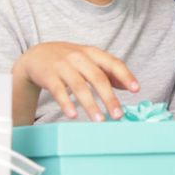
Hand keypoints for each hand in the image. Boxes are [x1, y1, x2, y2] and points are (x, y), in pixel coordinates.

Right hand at [15, 42, 138, 121]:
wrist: (38, 54)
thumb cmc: (69, 60)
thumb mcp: (90, 60)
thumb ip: (109, 72)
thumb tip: (130, 86)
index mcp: (93, 53)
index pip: (113, 63)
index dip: (126, 76)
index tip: (136, 89)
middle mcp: (79, 57)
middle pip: (98, 78)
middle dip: (109, 98)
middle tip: (118, 115)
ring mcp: (63, 66)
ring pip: (79, 86)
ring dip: (91, 105)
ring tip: (100, 120)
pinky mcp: (49, 76)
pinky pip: (59, 91)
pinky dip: (66, 104)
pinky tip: (73, 115)